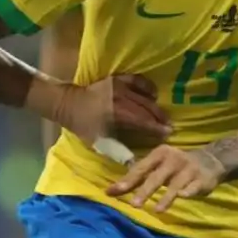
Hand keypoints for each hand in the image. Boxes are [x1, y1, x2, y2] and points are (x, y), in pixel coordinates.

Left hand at [54, 74, 172, 150]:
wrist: (68, 103)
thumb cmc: (83, 125)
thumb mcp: (98, 141)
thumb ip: (117, 148)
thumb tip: (133, 158)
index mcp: (117, 113)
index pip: (142, 121)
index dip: (156, 128)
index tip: (168, 133)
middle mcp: (121, 98)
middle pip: (146, 108)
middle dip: (159, 118)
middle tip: (169, 126)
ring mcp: (120, 86)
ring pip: (144, 96)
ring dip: (155, 106)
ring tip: (162, 115)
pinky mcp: (118, 78)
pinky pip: (137, 80)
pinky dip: (147, 87)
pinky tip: (153, 94)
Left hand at [105, 145, 225, 212]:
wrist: (209, 161)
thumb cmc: (175, 166)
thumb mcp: (156, 167)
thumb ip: (136, 178)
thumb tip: (110, 191)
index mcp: (159, 154)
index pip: (141, 168)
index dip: (128, 181)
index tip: (113, 192)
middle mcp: (173, 159)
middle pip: (156, 177)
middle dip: (145, 191)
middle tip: (133, 204)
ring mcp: (188, 169)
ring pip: (175, 185)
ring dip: (166, 197)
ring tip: (157, 210)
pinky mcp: (202, 179)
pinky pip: (194, 187)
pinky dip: (188, 192)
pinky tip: (183, 198)